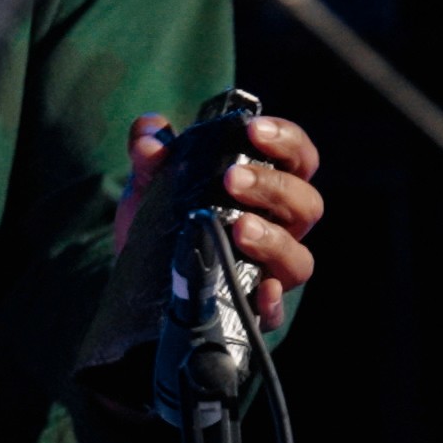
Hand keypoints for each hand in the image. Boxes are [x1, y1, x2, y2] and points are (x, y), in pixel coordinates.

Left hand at [115, 113, 325, 333]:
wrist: (137, 279)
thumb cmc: (163, 221)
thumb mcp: (151, 184)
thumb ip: (150, 156)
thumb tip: (148, 138)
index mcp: (267, 190)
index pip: (298, 158)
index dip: (287, 140)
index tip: (254, 130)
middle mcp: (280, 228)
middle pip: (306, 204)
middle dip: (274, 186)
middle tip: (233, 179)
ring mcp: (270, 271)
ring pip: (299, 258)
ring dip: (274, 239)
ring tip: (240, 227)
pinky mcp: (252, 310)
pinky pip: (275, 312)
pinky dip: (271, 302)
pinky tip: (259, 291)